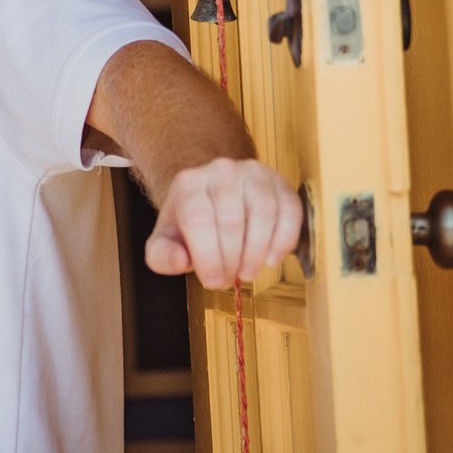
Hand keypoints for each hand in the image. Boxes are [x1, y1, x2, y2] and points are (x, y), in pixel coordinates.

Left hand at [144, 157, 302, 288]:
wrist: (217, 197)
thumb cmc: (193, 223)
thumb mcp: (167, 240)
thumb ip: (162, 255)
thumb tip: (180, 261)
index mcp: (188, 184)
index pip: (198, 220)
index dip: (208, 257)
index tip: (213, 282)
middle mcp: (221, 171)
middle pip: (231, 220)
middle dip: (232, 259)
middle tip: (230, 279)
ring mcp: (253, 173)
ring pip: (262, 213)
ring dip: (257, 252)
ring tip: (248, 271)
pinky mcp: (280, 183)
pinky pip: (290, 211)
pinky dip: (284, 240)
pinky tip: (272, 259)